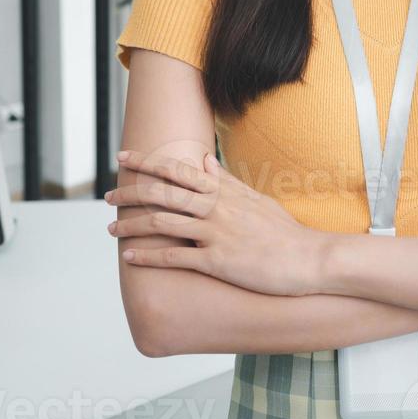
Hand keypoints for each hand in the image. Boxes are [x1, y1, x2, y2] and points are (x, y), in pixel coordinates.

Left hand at [107, 150, 325, 296]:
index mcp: (223, 190)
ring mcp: (216, 233)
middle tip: (108, 196)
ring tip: (110, 230)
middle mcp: (216, 207)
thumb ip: (224, 180)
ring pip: (163, 223)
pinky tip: (129, 258)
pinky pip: (174, 258)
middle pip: (163, 193)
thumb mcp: (254, 198)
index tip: (124, 157)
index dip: (147, 162)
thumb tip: (202, 159)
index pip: (177, 169)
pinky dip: (148, 257)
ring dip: (132, 226)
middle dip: (130, 193)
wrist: (309, 259)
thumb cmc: (283, 231)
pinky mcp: (217, 261)